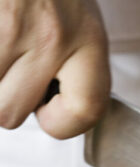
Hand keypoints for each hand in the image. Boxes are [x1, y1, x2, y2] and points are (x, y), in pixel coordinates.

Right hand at [0, 0, 109, 138]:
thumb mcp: (81, 25)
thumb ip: (77, 71)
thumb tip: (52, 115)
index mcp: (88, 39)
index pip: (87, 109)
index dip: (64, 125)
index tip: (51, 114)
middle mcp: (51, 36)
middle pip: (10, 113)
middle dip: (4, 99)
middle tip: (11, 69)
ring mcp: (9, 27)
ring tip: (3, 50)